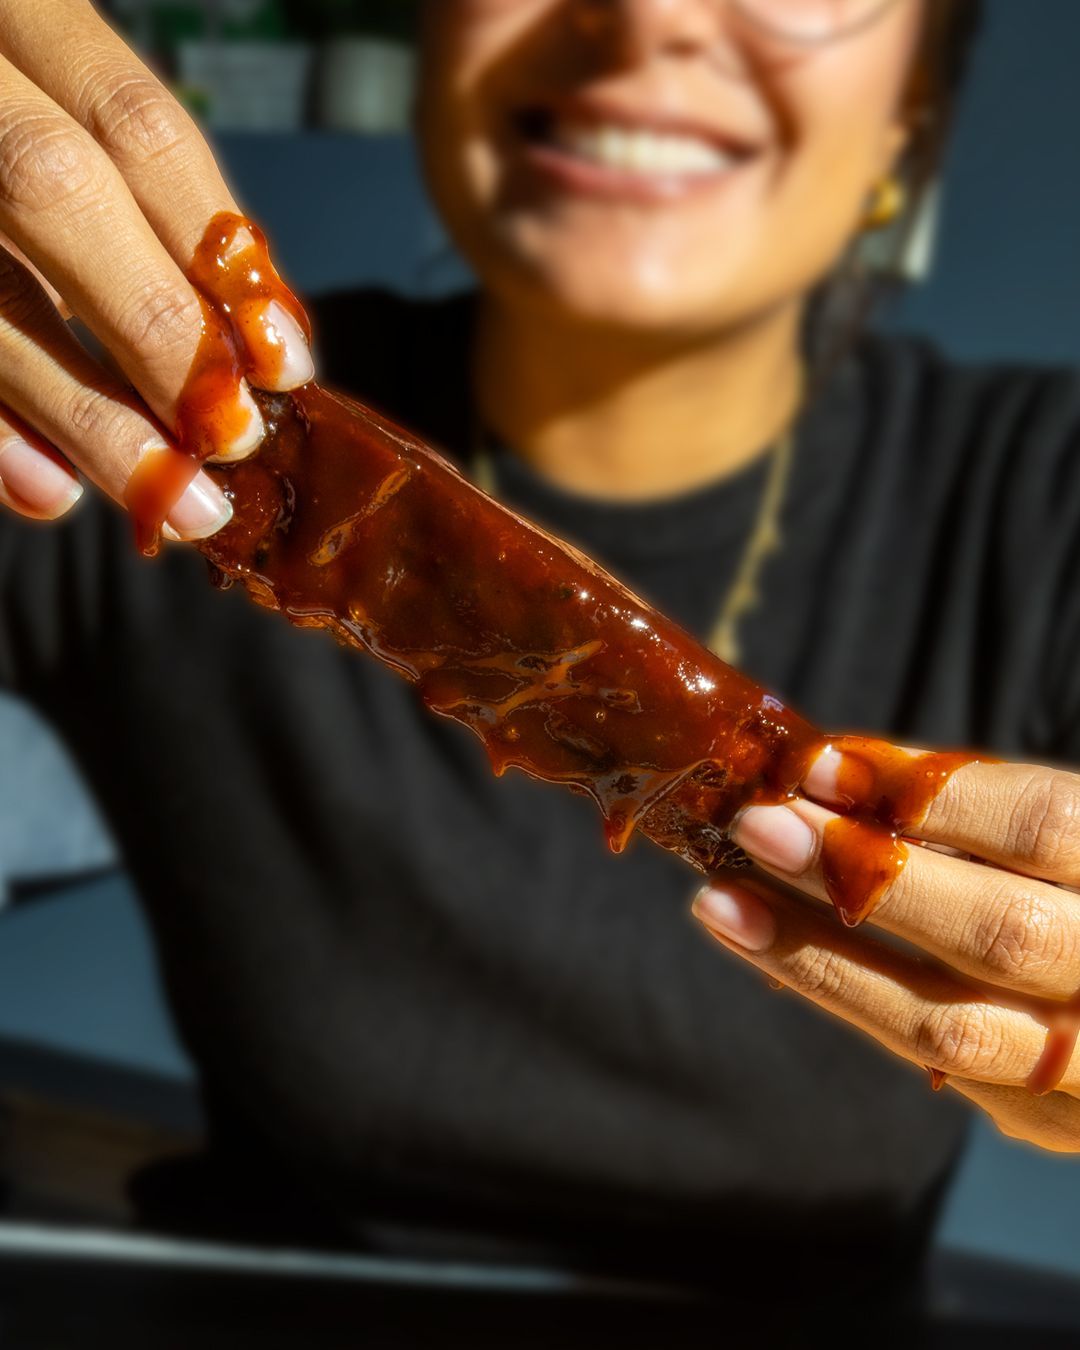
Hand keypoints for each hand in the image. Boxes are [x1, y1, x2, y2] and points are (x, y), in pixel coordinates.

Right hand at [0, 0, 312, 532]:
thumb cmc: (6, 141)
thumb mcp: (61, 127)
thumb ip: (138, 216)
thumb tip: (254, 353)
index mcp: (12, 16)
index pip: (135, 122)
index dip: (220, 249)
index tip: (286, 361)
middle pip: (54, 189)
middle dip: (158, 330)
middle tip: (229, 440)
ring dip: (80, 410)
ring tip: (168, 495)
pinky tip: (43, 490)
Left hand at [693, 746, 1079, 1151]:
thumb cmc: (1073, 888)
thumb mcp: (1060, 836)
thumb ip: (975, 808)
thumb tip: (828, 780)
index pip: (1043, 827)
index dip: (927, 792)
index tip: (820, 763)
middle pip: (994, 930)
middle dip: (859, 873)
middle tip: (754, 825)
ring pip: (945, 1022)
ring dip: (817, 955)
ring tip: (720, 902)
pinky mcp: (1043, 1116)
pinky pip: (926, 1059)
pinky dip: (839, 995)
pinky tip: (767, 949)